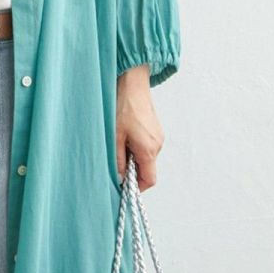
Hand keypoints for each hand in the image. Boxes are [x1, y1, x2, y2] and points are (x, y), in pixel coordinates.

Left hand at [116, 64, 163, 191]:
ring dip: (133, 158)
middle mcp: (157, 145)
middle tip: (116, 161)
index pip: (149, 180)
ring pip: (146, 158)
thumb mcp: (115, 137)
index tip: (124, 187)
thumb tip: (119, 176)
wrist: (132, 84)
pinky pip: (147, 147)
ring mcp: (158, 137)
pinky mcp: (155, 130)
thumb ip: (118, 160)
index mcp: (148, 149)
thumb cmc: (123, 107)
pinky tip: (125, 136)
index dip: (137, 188)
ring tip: (119, 144)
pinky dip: (136, 148)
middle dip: (132, 171)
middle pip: (147, 169)